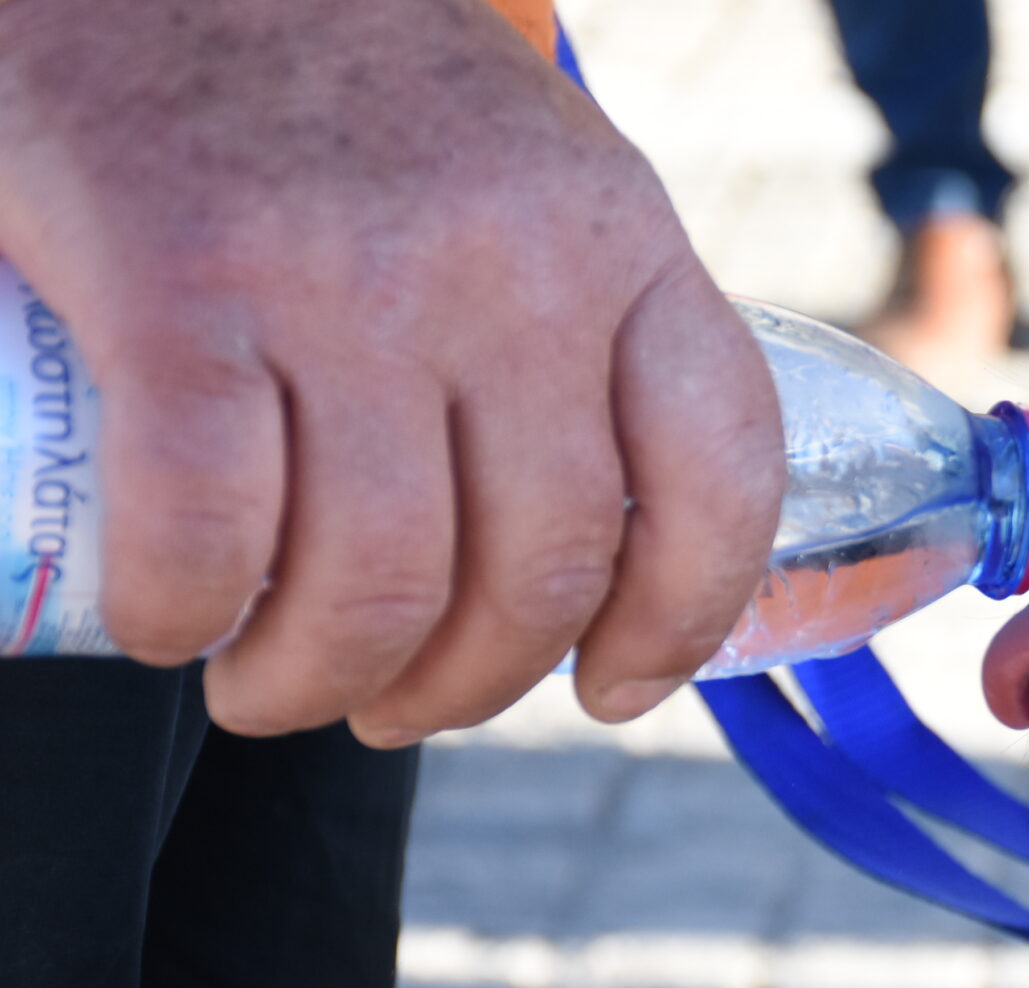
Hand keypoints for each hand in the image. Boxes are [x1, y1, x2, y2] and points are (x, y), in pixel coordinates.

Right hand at [0, 0, 785, 739]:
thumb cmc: (344, 93)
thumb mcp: (529, 181)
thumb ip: (585, 325)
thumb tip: (606, 552)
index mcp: (621, 240)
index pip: (718, 475)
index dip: (680, 621)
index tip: (615, 690)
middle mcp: (509, 262)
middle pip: (541, 568)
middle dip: (469, 686)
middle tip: (395, 705)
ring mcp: (345, 272)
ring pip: (382, 579)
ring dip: (320, 682)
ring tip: (272, 691)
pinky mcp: (174, 279)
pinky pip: (205, 527)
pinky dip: (178, 614)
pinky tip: (162, 626)